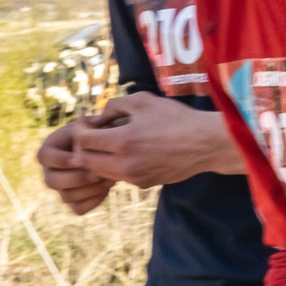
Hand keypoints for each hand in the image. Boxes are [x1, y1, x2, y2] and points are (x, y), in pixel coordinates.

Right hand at [35, 120, 114, 214]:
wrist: (112, 150)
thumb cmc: (101, 133)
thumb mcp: (94, 126)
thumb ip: (88, 127)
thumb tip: (84, 123)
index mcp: (51, 149)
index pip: (43, 156)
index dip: (58, 159)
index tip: (77, 157)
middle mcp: (51, 170)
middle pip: (51, 181)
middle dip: (76, 178)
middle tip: (97, 173)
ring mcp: (61, 188)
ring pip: (66, 196)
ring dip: (89, 189)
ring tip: (109, 178)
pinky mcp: (74, 201)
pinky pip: (79, 208)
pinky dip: (94, 200)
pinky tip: (107, 187)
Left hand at [70, 92, 244, 188]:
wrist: (205, 144)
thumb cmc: (176, 118)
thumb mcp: (144, 100)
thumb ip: (115, 105)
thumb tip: (99, 118)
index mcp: (123, 141)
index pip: (83, 140)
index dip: (80, 128)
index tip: (88, 121)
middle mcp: (124, 164)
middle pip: (84, 161)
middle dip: (82, 146)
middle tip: (92, 134)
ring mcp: (133, 178)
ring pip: (98, 172)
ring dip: (96, 158)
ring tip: (107, 143)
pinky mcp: (142, 184)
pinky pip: (117, 177)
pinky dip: (113, 166)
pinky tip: (125, 152)